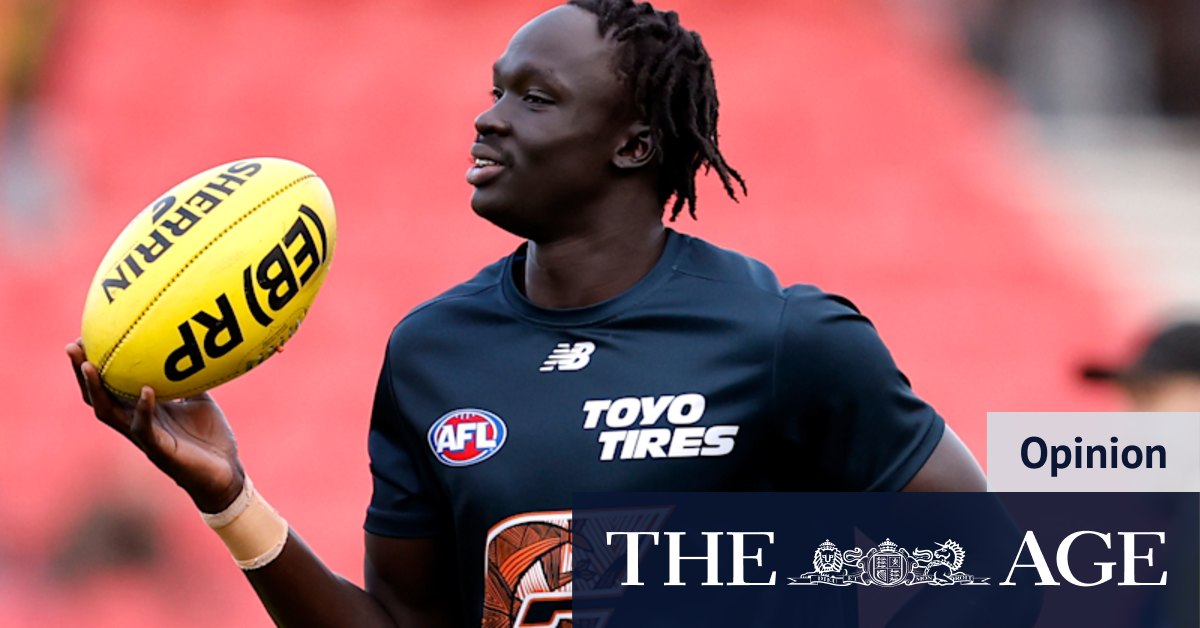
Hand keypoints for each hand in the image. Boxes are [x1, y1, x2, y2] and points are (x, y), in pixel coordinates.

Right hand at [66, 338, 244, 512]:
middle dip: (81, 372)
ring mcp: (144, 437)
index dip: (94, 363)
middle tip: (72, 345)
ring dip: (96, 389)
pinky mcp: (159, 450)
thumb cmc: (210, 438)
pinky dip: (145, 408)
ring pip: (109, 413)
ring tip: (88, 364)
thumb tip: (192, 347)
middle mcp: (135, 422)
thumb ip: (189, 378)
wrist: (225, 473)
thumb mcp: (198, 400)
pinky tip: (146, 391)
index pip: (109, 385)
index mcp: (142, 410)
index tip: (86, 335)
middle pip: (97, 396)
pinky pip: (145, 428)